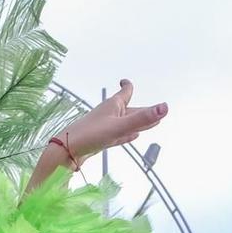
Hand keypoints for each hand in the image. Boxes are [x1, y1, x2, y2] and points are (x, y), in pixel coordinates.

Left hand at [40, 80, 168, 177]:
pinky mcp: (100, 141)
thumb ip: (142, 118)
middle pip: (130, 110)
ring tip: (150, 124)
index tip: (126, 80)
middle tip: (157, 111)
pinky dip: (127, 135)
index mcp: (113, 105)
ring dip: (137, 123)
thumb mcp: (120, 126)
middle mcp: (108, 114)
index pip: (125, 91)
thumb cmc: (90, 135)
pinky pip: (118, 135)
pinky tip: (133, 137)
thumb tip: (166, 107)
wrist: (65, 152)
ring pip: (125, 123)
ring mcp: (104, 127)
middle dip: (143, 111)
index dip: (128, 86)